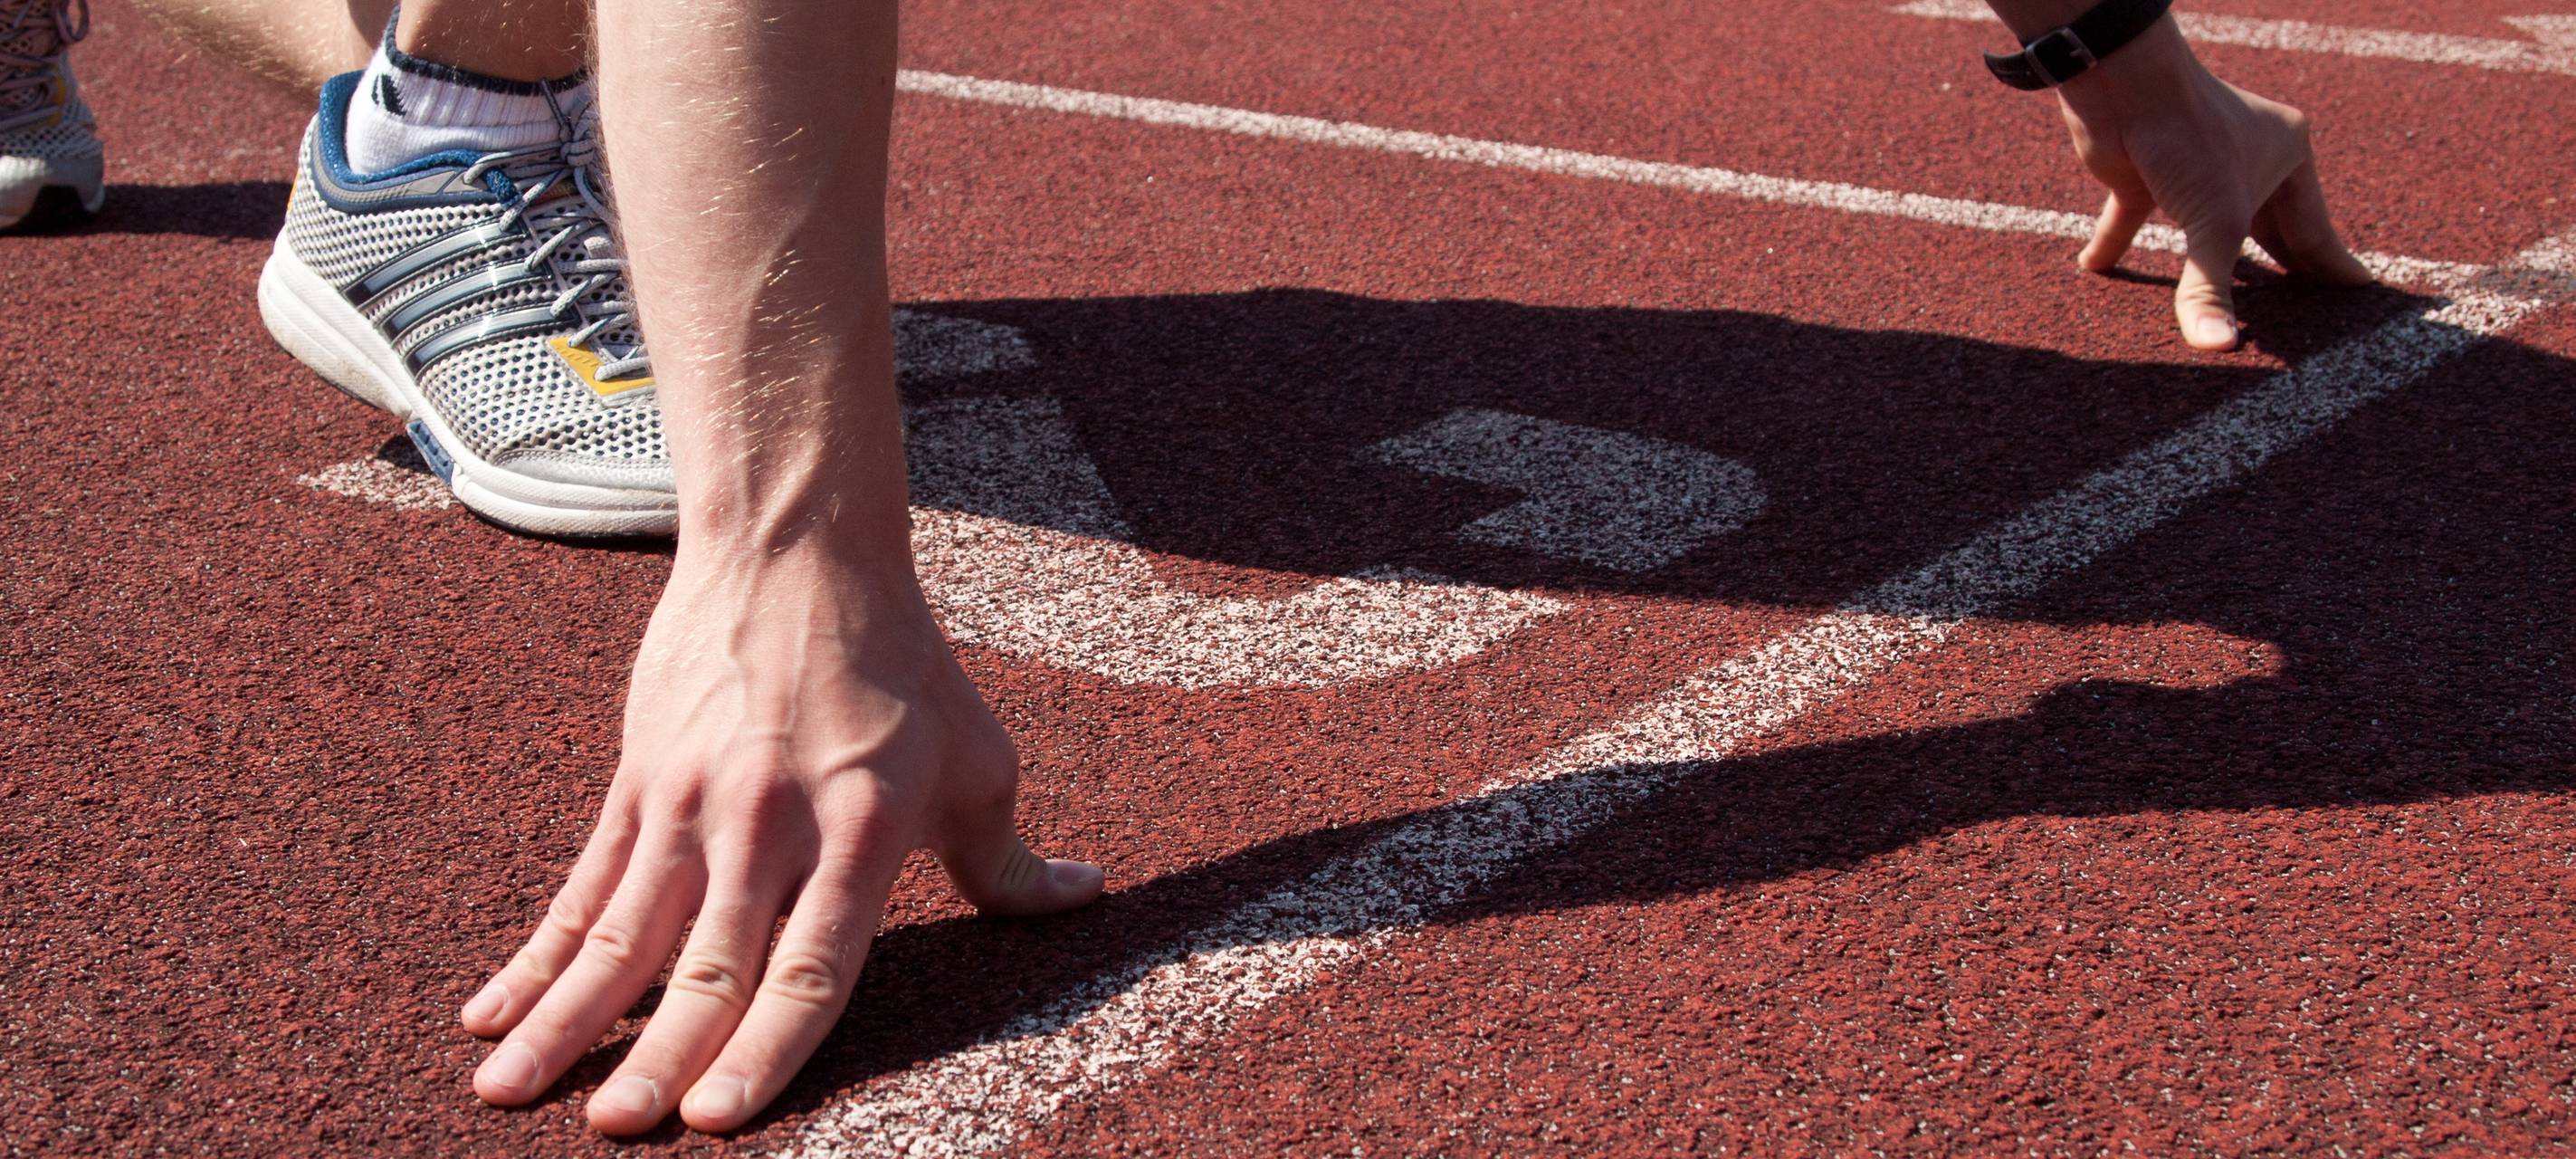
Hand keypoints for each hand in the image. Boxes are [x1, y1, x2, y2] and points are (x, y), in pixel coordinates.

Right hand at [456, 544, 1104, 1133]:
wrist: (798, 549)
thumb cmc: (903, 667)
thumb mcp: (978, 760)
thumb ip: (1012, 859)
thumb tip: (1085, 899)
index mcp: (862, 829)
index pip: (814, 964)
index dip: (767, 1045)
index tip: (719, 1117)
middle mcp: (771, 822)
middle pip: (709, 961)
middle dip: (658, 1054)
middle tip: (616, 1130)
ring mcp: (691, 802)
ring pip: (619, 932)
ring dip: (562, 1019)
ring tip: (504, 1092)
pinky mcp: (637, 783)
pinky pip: (580, 887)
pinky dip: (531, 956)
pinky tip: (487, 1015)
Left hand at [2051, 22, 2376, 349]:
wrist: (2122, 83)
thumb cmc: (2187, 136)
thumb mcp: (2215, 220)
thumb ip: (2212, 288)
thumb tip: (2218, 347)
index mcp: (2288, 156)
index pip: (2315, 229)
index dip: (2332, 267)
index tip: (2360, 294)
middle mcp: (2246, 160)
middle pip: (2267, 229)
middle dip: (2277, 271)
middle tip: (2300, 317)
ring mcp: (2193, 168)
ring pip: (2206, 229)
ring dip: (2209, 266)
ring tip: (2227, 304)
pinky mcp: (2142, 175)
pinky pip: (2129, 219)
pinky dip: (2114, 244)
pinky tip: (2097, 269)